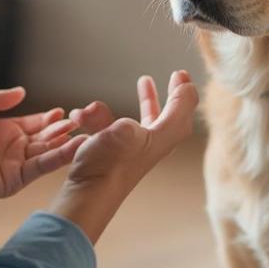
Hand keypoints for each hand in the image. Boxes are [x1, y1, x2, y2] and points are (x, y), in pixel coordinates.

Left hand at [0, 87, 86, 206]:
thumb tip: (22, 91)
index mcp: (4, 130)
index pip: (33, 123)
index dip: (48, 118)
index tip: (63, 111)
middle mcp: (13, 148)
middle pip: (44, 138)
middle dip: (61, 130)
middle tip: (79, 122)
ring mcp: (15, 165)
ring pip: (46, 153)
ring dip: (64, 144)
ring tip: (83, 135)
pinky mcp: (15, 181)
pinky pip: (40, 168)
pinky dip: (58, 158)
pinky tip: (72, 149)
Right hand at [49, 70, 198, 242]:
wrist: (89, 194)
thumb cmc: (109, 165)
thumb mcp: (128, 133)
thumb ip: (152, 115)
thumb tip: (146, 115)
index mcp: (164, 137)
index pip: (184, 108)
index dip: (185, 90)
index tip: (181, 74)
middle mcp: (153, 144)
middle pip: (172, 116)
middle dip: (174, 96)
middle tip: (177, 77)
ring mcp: (134, 151)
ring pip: (147, 120)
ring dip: (146, 101)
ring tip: (144, 81)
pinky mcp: (115, 155)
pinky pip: (116, 128)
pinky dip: (102, 116)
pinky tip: (83, 113)